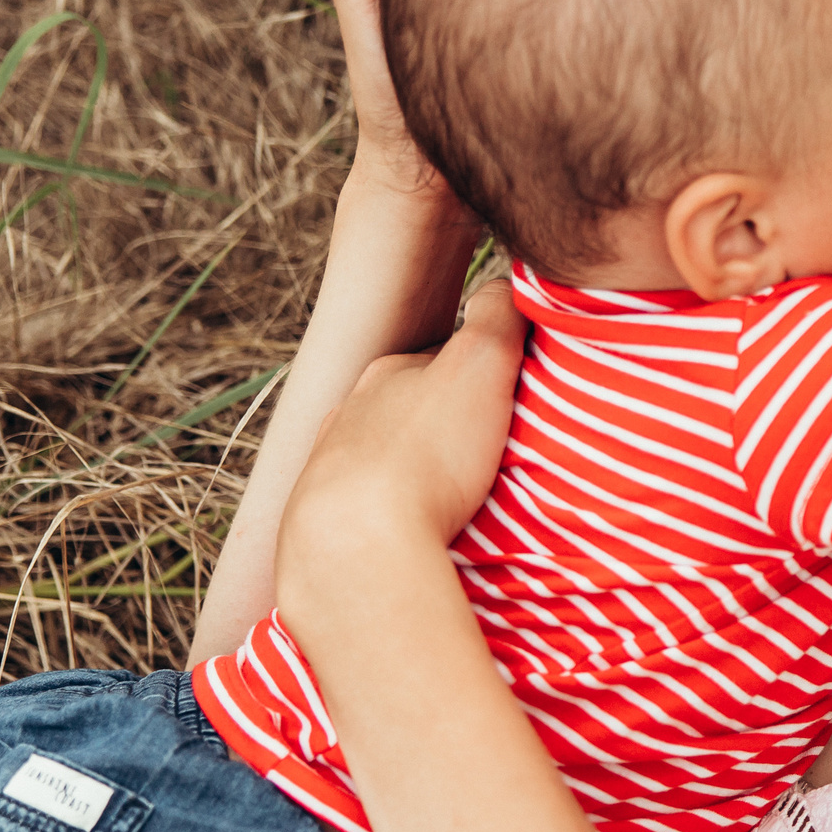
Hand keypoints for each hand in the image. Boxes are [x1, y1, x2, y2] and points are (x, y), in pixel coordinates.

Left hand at [277, 279, 528, 618]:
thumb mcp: (480, 365)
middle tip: (491, 451)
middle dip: (444, 425)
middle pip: (407, 410)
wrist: (356, 548)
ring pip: (381, 461)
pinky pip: (364, 512)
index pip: (441, 359)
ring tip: (457, 500)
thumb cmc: (426, 455)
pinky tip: (416, 534)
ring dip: (416, 473)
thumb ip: (496, 317)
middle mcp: (349, 416)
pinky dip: (390, 516)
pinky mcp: (319, 527)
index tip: (511, 394)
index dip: (482, 372)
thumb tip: (505, 283)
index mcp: (387, 374)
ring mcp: (328, 472)